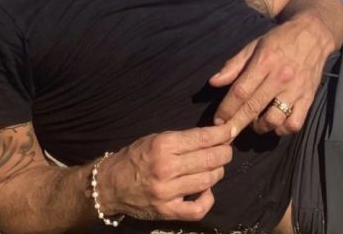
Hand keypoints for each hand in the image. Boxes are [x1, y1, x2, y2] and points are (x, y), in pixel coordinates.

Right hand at [101, 124, 234, 221]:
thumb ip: (184, 138)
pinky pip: (198, 209)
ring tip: (216, 166)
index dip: (222, 133)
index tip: (231, 130)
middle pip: (210, 159)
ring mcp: (167, 192)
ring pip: (208, 180)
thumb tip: (214, 136)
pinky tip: (206, 190)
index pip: (203, 138)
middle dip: (225, 152)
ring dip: (218, 172)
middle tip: (227, 149)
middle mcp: (166, 168)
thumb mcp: (157, 138)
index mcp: (164, 145)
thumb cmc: (136, 157)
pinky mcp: (167, 211)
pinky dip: (208, 199)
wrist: (111, 185)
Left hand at [209, 15, 334, 135]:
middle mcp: (280, 77)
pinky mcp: (309, 97)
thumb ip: (234, 64)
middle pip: (253, 108)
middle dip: (235, 125)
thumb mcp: (255, 45)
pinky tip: (275, 123)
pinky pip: (294, 124)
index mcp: (265, 61)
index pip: (241, 91)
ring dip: (259, 127)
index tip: (218, 119)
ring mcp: (296, 89)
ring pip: (273, 120)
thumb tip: (214, 82)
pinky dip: (282, 129)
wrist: (313, 33)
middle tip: (226, 135)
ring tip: (254, 123)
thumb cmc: (280, 39)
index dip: (226, 109)